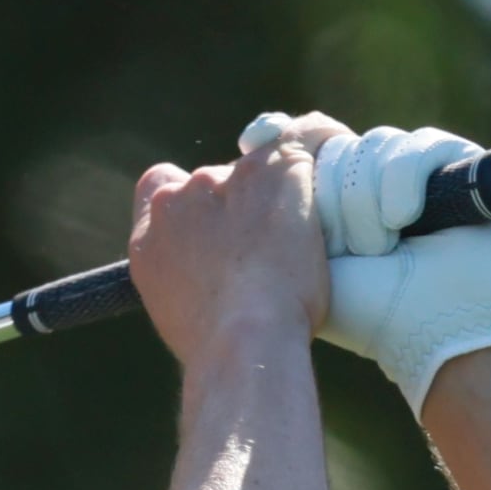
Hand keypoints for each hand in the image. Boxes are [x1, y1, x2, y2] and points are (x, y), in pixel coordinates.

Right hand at [125, 138, 327, 373]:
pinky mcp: (274, 170)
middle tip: (272, 250)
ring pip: (261, 173)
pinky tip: (340, 164)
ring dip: (278, 197)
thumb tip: (216, 285)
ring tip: (307, 240)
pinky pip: (306, 140)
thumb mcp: (181, 319)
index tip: (214, 225)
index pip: (159, 189)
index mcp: (150, 237)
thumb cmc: (221, 350)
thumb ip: (188, 282)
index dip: (190, 202)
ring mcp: (226, 180)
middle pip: (214, 183)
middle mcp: (180, 199)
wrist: (245, 341)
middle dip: (241, 208)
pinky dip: (323, 146)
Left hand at [279, 112, 490, 411]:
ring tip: (380, 248)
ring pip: (378, 145)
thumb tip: (254, 135)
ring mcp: (425, 177)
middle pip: (342, 149)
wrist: (438, 336)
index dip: (307, 177)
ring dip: (370, 202)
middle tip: (351, 249)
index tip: (301, 210)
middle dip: (342, 202)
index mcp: (344, 207)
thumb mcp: (307, 258)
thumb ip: (271, 205)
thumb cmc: (369, 312)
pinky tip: (403, 218)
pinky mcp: (465, 168)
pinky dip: (404, 180)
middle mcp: (383, 187)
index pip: (313, 157)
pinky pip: (423, 144)